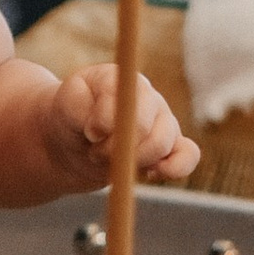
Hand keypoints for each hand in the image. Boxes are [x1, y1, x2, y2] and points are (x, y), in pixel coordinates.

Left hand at [47, 64, 199, 185]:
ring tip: (107, 158)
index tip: (92, 133)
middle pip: (150, 126)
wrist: (71, 141)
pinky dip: (174, 168)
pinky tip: (150, 173)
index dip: (112, 121)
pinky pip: (188, 156)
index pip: (132, 99)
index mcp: (125, 80)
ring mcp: (164, 121)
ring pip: (164, 145)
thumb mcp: (65, 106)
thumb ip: (80, 106)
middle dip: (119, 148)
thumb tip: (106, 125)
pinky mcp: (171, 146)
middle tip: (95, 151)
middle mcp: (149, 98)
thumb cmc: (69, 117)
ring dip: (132, 162)